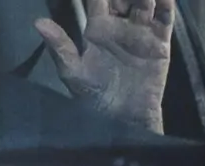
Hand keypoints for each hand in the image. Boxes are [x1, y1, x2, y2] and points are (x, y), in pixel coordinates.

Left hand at [35, 0, 171, 133]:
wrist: (122, 116)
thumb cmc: (92, 95)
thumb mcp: (72, 71)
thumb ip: (59, 45)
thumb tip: (38, 22)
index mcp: (97, 29)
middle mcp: (119, 26)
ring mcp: (140, 31)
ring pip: (145, 2)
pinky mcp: (159, 41)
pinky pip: (165, 17)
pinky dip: (167, 3)